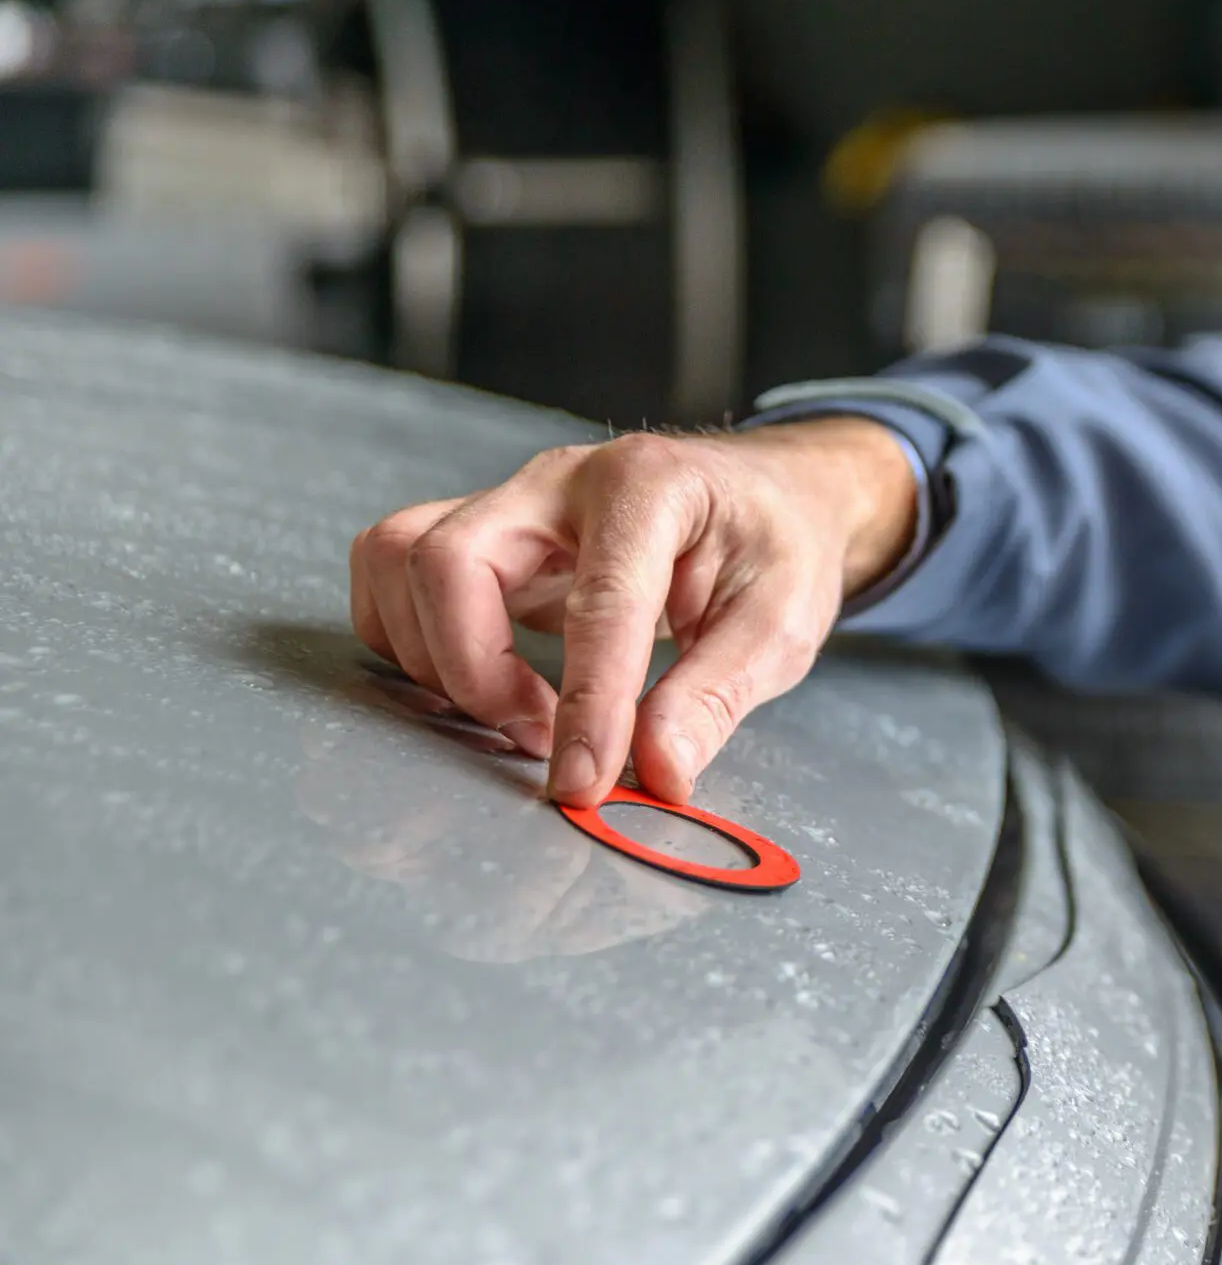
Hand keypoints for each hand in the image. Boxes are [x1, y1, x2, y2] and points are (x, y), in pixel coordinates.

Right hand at [348, 420, 917, 808]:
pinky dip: (416, 641)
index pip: (599, 603)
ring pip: (401, 560)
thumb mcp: (781, 622)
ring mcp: (512, 502)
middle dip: (474, 671)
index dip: (587, 705)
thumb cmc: (777, 547)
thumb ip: (716, 697)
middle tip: (540, 740)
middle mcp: (561, 481)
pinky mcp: (485, 534)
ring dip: (436, 657)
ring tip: (517, 714)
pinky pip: (397, 576)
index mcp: (650, 488)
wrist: (769, 497)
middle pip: (450, 560)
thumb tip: (656, 772)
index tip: (584, 783)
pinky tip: (482, 684)